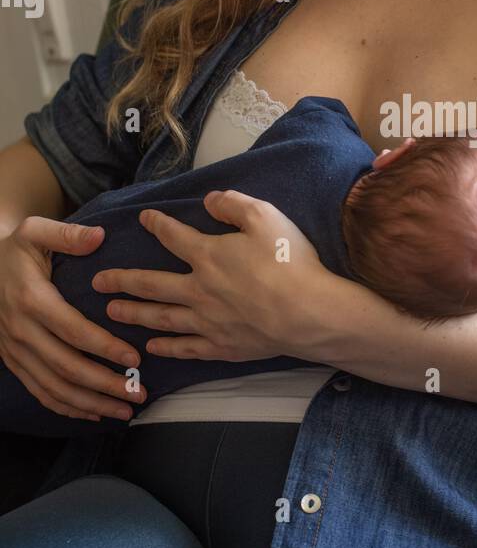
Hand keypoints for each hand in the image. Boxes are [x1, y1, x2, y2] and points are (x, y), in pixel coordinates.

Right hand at [0, 218, 144, 421]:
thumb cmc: (17, 249)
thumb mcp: (35, 230)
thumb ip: (66, 234)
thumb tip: (98, 237)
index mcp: (32, 300)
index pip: (72, 330)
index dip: (103, 347)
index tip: (135, 358)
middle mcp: (21, 330)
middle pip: (66, 367)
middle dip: (104, 384)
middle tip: (138, 393)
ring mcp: (15, 350)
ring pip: (54, 387)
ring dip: (91, 403)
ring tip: (125, 411)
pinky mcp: (13, 361)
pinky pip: (39, 391)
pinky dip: (67, 407)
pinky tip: (94, 413)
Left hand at [91, 190, 333, 362]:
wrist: (307, 313)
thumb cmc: (289, 263)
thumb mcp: (265, 217)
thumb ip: (234, 204)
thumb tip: (209, 199)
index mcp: (208, 256)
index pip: (173, 237)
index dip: (156, 225)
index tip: (143, 219)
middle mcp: (198, 290)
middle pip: (151, 284)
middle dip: (122, 280)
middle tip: (97, 282)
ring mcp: (207, 322)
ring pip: (160, 317)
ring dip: (134, 313)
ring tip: (112, 311)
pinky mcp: (222, 346)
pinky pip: (186, 348)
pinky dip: (167, 347)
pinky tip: (152, 348)